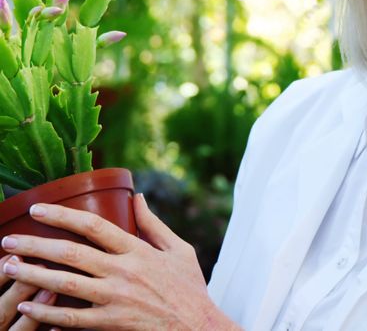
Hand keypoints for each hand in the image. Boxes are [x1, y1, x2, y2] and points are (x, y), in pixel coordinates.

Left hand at [0, 194, 238, 330]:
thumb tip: (137, 197)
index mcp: (138, 251)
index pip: (94, 226)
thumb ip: (154, 225)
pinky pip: (72, 318)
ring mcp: (116, 299)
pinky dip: (46, 313)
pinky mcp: (112, 323)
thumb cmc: (189, 288)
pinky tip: (27, 306)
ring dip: (32, 275)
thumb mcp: (180, 250)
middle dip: (35, 244)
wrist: (198, 328)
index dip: (62, 215)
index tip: (38, 208)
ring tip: (9, 267)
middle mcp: (124, 272)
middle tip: (9, 240)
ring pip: (65, 284)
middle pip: (71, 253)